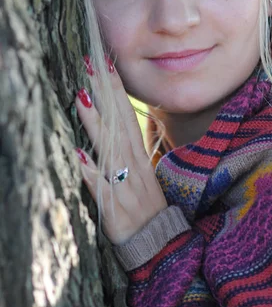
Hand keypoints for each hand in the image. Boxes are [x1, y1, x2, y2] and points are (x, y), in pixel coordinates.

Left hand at [75, 56, 167, 244]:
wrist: (158, 243)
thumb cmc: (146, 205)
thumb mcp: (142, 171)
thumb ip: (129, 149)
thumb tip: (116, 125)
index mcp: (138, 156)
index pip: (127, 115)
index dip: (116, 89)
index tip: (105, 63)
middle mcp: (133, 165)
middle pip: (118, 123)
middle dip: (106, 93)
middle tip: (91, 65)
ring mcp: (124, 184)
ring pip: (109, 148)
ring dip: (96, 123)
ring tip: (81, 98)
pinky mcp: (114, 206)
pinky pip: (101, 187)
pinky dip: (91, 172)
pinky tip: (77, 155)